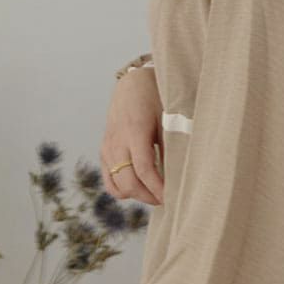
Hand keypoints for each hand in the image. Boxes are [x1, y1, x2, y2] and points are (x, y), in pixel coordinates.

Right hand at [101, 65, 164, 205]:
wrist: (132, 84)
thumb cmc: (155, 98)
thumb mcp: (167, 117)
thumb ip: (171, 144)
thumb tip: (180, 175)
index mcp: (134, 131)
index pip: (144, 169)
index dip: (157, 188)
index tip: (171, 198)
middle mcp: (116, 142)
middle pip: (128, 182)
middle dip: (148, 196)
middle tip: (167, 199)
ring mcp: (107, 148)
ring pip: (117, 186)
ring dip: (137, 195)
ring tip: (155, 193)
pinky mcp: (104, 153)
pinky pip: (110, 181)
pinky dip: (124, 189)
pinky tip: (141, 187)